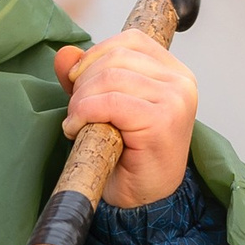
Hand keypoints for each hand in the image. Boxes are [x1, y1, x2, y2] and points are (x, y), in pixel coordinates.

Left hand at [55, 29, 196, 207]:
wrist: (144, 202)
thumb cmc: (129, 158)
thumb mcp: (104, 110)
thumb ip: (86, 78)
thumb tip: (64, 53)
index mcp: (173, 73)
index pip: (130, 41)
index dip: (95, 57)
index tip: (78, 84)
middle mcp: (180, 82)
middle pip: (116, 57)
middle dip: (83, 81)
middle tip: (76, 112)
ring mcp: (176, 99)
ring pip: (111, 77)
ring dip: (82, 100)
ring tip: (77, 123)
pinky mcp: (163, 120)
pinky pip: (111, 102)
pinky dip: (85, 113)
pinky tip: (77, 130)